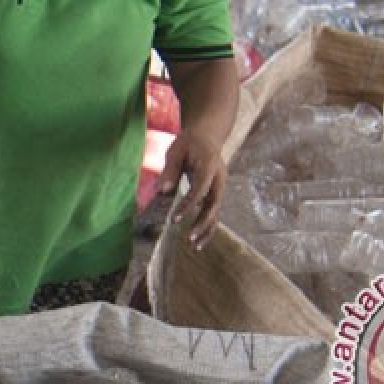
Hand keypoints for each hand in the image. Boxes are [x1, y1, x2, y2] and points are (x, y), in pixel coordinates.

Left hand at [156, 129, 225, 250]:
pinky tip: (199, 242)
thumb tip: (163, 191)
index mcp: (209, 166)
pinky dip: (208, 227)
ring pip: (217, 212)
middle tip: (189, 238)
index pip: (200, 190)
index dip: (188, 206)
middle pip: (214, 204)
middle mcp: (219, 179)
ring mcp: (220, 187)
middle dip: (202, 223)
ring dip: (207, 229)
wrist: (208, 137)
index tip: (174, 219)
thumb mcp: (176, 150)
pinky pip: (214, 213)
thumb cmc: (189, 143)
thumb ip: (170, 170)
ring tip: (195, 246)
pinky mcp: (216, 194)